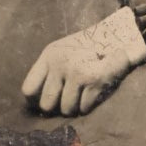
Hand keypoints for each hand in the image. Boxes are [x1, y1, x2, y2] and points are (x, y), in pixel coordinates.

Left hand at [22, 6, 145, 116]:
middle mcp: (61, 64)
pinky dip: (88, 105)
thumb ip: (48, 72)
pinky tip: (92, 93)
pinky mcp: (95, 80)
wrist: (116, 36)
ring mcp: (77, 73)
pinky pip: (84, 108)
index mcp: (49, 56)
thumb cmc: (85, 48)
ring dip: (75, 107)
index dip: (35, 100)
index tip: (45, 100)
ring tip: (81, 94)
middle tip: (66, 99)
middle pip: (47, 105)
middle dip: (57, 107)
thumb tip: (35, 104)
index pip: (29, 89)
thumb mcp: (60, 52)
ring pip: (67, 109)